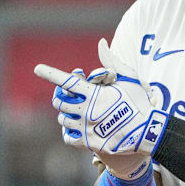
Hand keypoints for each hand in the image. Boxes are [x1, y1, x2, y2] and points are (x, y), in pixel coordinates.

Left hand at [34, 41, 167, 178]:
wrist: (147, 132)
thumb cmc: (138, 102)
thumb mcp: (127, 78)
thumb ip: (110, 61)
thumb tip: (100, 43)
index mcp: (94, 94)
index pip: (67, 81)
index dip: (50, 73)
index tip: (37, 68)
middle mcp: (86, 110)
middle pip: (60, 102)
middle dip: (60, 96)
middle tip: (67, 95)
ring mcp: (86, 128)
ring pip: (63, 120)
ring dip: (66, 113)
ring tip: (76, 111)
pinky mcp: (89, 143)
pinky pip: (68, 137)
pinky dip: (69, 131)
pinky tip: (76, 127)